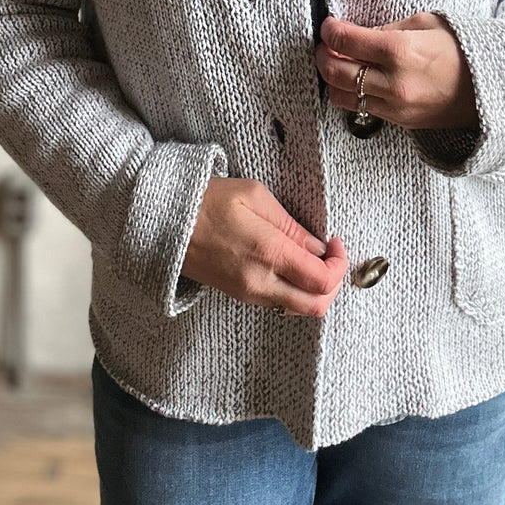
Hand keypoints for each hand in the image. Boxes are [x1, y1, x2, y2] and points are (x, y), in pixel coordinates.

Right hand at [182, 178, 347, 316]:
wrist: (164, 223)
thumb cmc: (207, 202)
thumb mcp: (255, 195)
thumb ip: (291, 225)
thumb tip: (318, 246)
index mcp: (268, 253)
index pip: (322, 280)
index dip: (340, 265)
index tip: (336, 243)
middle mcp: (260, 282)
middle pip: (316, 306)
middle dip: (334, 284)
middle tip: (332, 257)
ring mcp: (248, 293)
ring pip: (299, 309)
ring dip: (315, 289)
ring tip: (312, 258)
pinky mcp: (240, 296)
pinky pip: (280, 303)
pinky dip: (296, 291)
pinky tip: (292, 265)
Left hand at [316, 13, 478, 130]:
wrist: (492, 87)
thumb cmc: (461, 48)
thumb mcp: (425, 23)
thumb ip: (387, 28)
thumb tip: (359, 34)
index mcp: (400, 50)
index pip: (345, 41)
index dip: (329, 30)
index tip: (329, 26)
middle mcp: (393, 82)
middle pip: (335, 71)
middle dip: (323, 55)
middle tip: (326, 45)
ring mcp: (396, 106)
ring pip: (341, 96)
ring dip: (332, 78)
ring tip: (340, 63)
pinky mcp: (400, 121)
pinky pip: (362, 109)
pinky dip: (352, 93)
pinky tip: (359, 80)